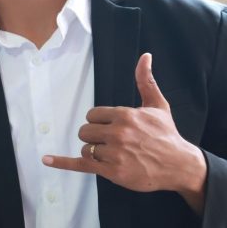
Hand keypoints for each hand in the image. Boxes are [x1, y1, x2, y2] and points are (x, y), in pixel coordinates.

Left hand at [42, 53, 207, 212]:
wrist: (179, 165)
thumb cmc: (167, 135)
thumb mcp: (158, 105)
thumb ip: (146, 81)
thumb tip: (145, 56)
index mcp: (125, 115)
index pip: (92, 115)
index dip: (98, 122)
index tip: (111, 128)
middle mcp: (118, 133)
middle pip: (85, 131)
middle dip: (93, 136)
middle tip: (111, 142)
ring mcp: (114, 153)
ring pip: (86, 148)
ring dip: (94, 152)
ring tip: (114, 155)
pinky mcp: (112, 171)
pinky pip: (80, 164)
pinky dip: (62, 162)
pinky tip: (47, 160)